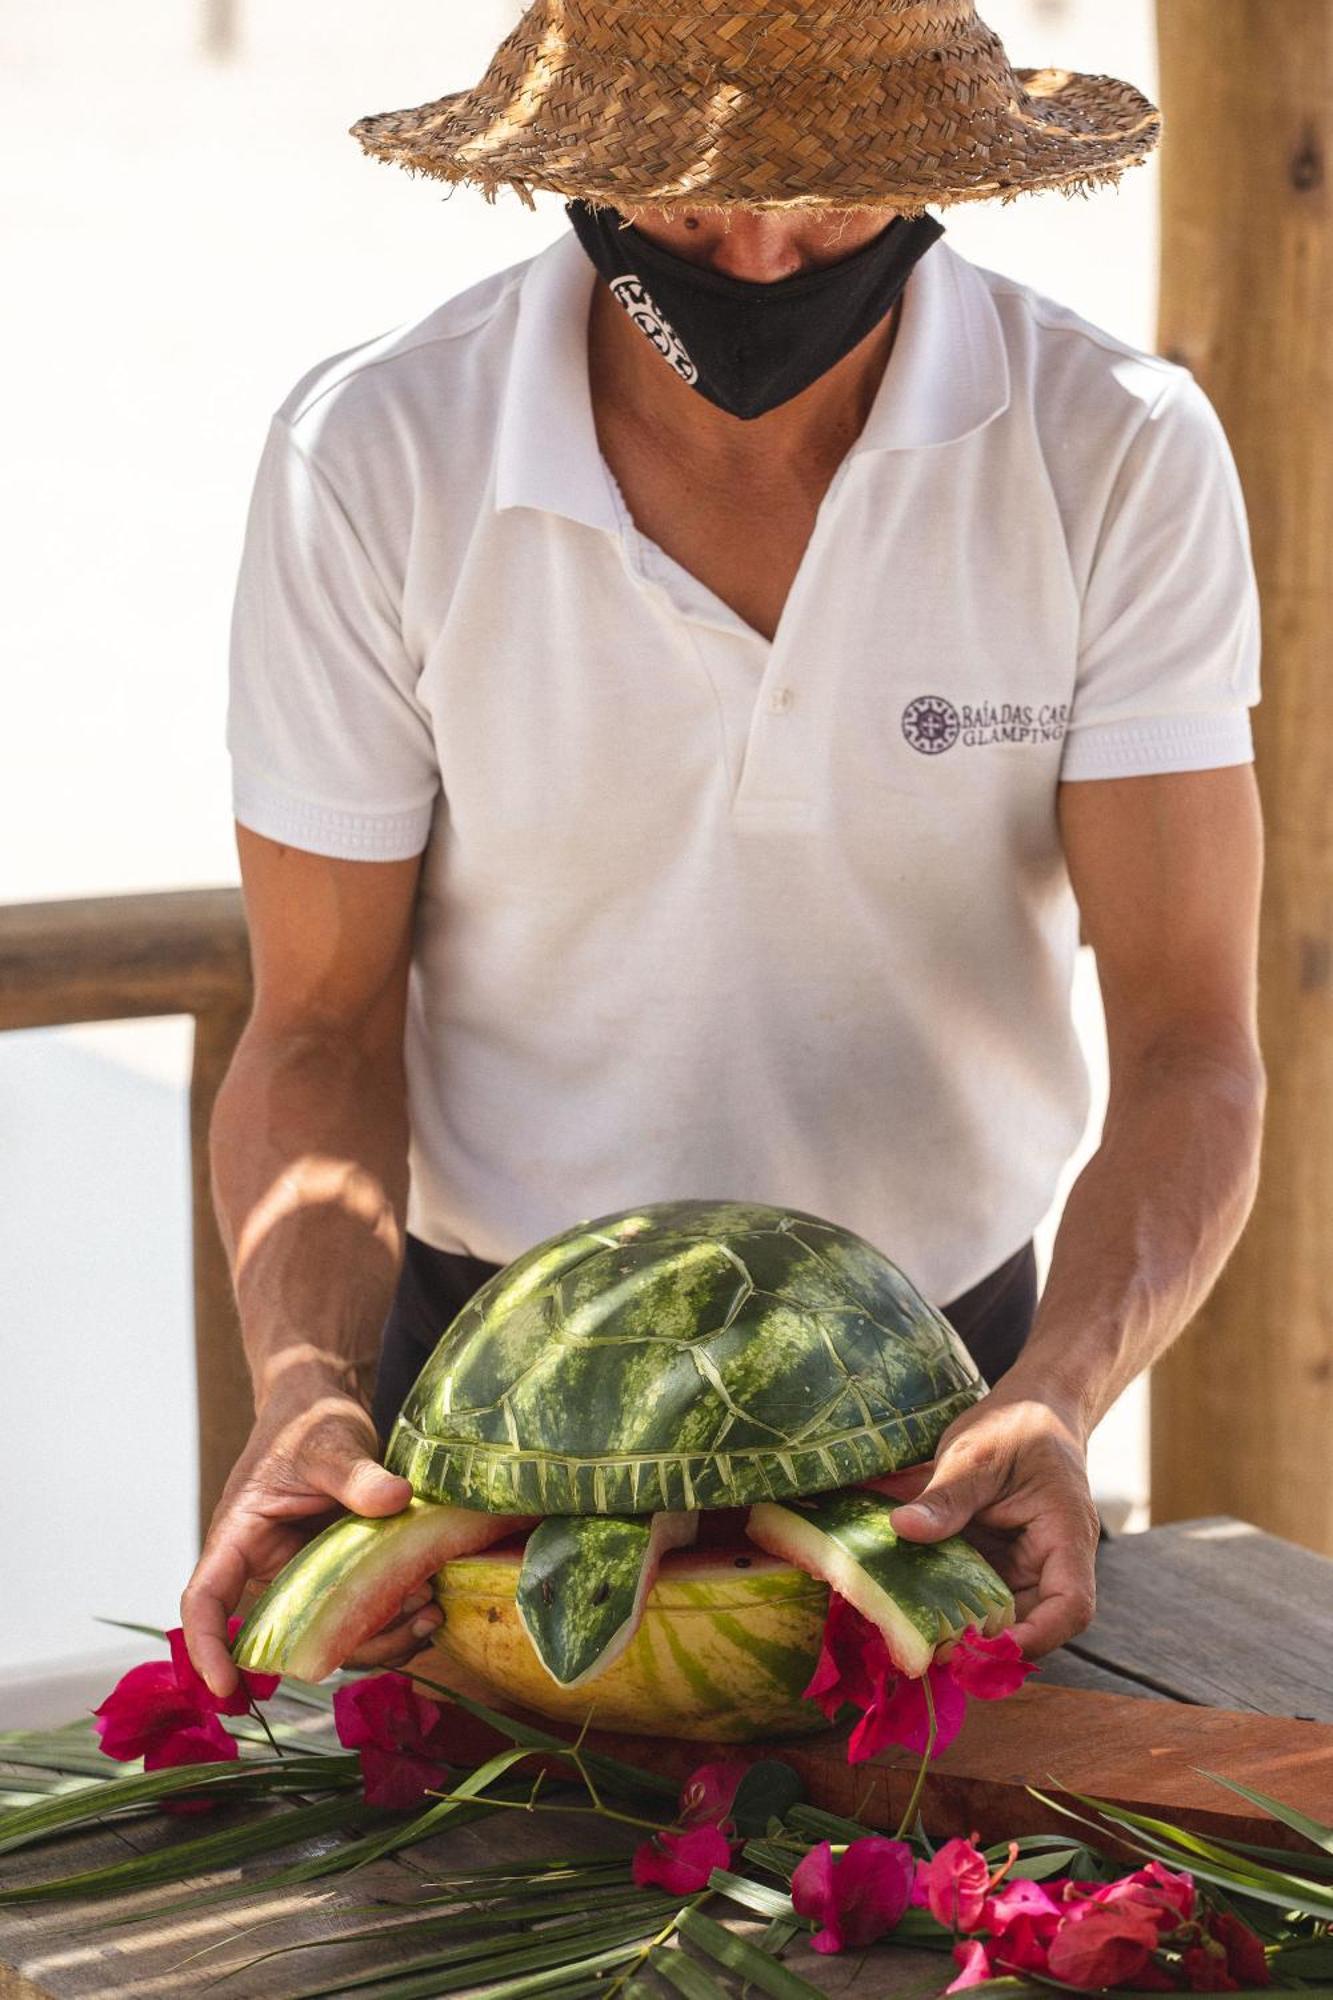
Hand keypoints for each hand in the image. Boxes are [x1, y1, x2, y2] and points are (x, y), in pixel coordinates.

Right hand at [180, 1374, 439, 1699]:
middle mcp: (267, 1570)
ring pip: (328, 1638)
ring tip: (429, 1614)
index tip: (226, 1686)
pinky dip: (393, 1625)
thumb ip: (356, 1473)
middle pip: (283, 1637)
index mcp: (240, 1537)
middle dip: (340, 1647)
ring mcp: (304, 1581)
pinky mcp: (338, 1581)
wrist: (324, 1415)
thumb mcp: (329, 1441)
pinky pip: (357, 1619)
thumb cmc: (308, 1423)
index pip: (205, 1599)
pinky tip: (430, 1612)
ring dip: (378, 1639)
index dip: (208, 1645)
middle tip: (405, 1622)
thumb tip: (395, 1498)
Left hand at [888, 1387, 1099, 1657]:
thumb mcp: (976, 1455)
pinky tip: (910, 1605)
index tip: (983, 1650)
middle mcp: (1051, 1562)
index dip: (1033, 1638)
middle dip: (983, 1643)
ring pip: (1000, 1615)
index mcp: (1065, 1536)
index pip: (1070, 1606)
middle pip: (1030, 1623)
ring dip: (962, 1628)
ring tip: (912, 1636)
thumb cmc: (1016, 1427)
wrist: (1029, 1411)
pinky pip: (978, 1595)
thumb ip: (946, 1497)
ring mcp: (1024, 1567)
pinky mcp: (998, 1565)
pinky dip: (949, 1603)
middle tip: (927, 1651)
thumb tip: (902, 1527)